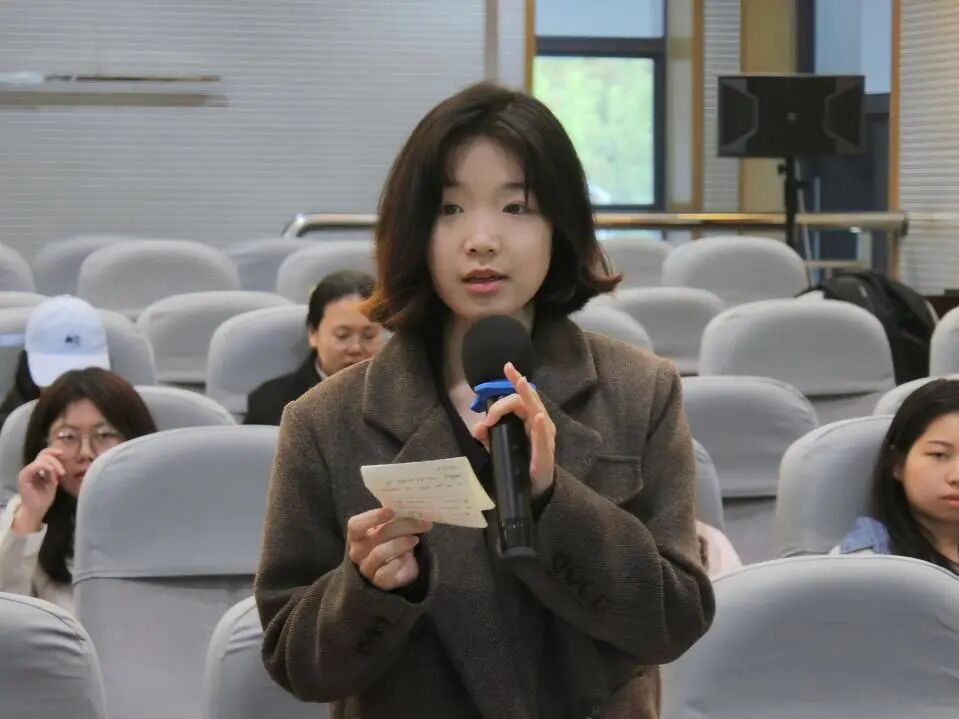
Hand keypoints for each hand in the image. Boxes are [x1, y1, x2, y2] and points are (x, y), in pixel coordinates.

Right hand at [14, 448, 65, 531]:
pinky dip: (46, 468)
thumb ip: (53, 471)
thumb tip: (59, 461)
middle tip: (63, 472)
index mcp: (37, 469)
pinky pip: (36, 466)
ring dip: (53, 465)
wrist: (37, 510)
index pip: (44, 455)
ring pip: (41, 459)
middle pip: (43, 455)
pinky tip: (52, 475)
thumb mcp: (52, 481)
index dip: (53, 452)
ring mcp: (26, 472)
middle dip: (56, 461)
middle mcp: (30, 469)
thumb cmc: (44, 498)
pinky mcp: (24, 476)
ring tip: (59, 475)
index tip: (63, 454)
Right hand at [347, 508, 431, 590]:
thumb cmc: (392, 543)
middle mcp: (357, 552)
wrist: (399, 570)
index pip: (355, 525)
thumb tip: (411, 506)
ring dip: (402, 543)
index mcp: (357, 535)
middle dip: (403, 526)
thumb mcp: (390, 529)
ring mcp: (367, 568)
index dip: (372, 517)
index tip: (392, 511)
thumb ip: (394, 519)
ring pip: (380, 552)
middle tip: (422, 523)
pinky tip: (408, 556)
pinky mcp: (378, 581)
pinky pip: (386, 572)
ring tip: (416, 539)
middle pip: (377, 535)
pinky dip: (399, 561)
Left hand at [471, 361, 556, 498]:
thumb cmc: (520, 462)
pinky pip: (542, 438)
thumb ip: (487, 434)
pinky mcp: (545, 453)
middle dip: (516, 385)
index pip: (523, 394)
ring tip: (521, 382)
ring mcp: (545, 436)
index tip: (502, 376)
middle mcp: (540, 423)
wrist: (535, 489)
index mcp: (530, 418)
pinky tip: (536, 417)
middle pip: (528, 398)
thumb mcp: (499, 445)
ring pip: (537, 411)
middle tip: (507, 372)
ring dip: (528, 396)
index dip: (513, 380)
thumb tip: (477, 426)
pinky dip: (539, 428)